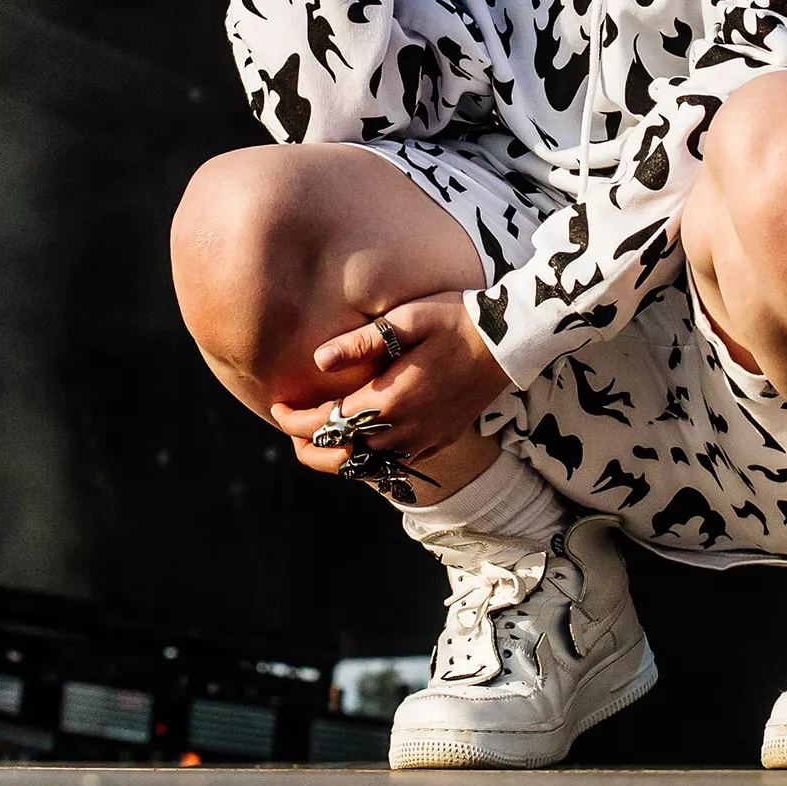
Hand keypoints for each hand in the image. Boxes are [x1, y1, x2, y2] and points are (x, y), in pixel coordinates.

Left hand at [268, 292, 510, 476]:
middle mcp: (405, 429)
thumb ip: (360, 341)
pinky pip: (396, 464)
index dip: (295, 419)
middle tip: (290, 428)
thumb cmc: (457, 320)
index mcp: (390, 399)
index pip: (328, 422)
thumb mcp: (407, 319)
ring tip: (318, 440)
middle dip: (308, 447)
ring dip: (337, 457)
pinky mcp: (440, 440)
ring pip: (368, 466)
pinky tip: (362, 444)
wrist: (509, 341)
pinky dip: (370, 461)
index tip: (277, 406)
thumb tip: (318, 359)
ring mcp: (424, 439)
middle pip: (342, 457)